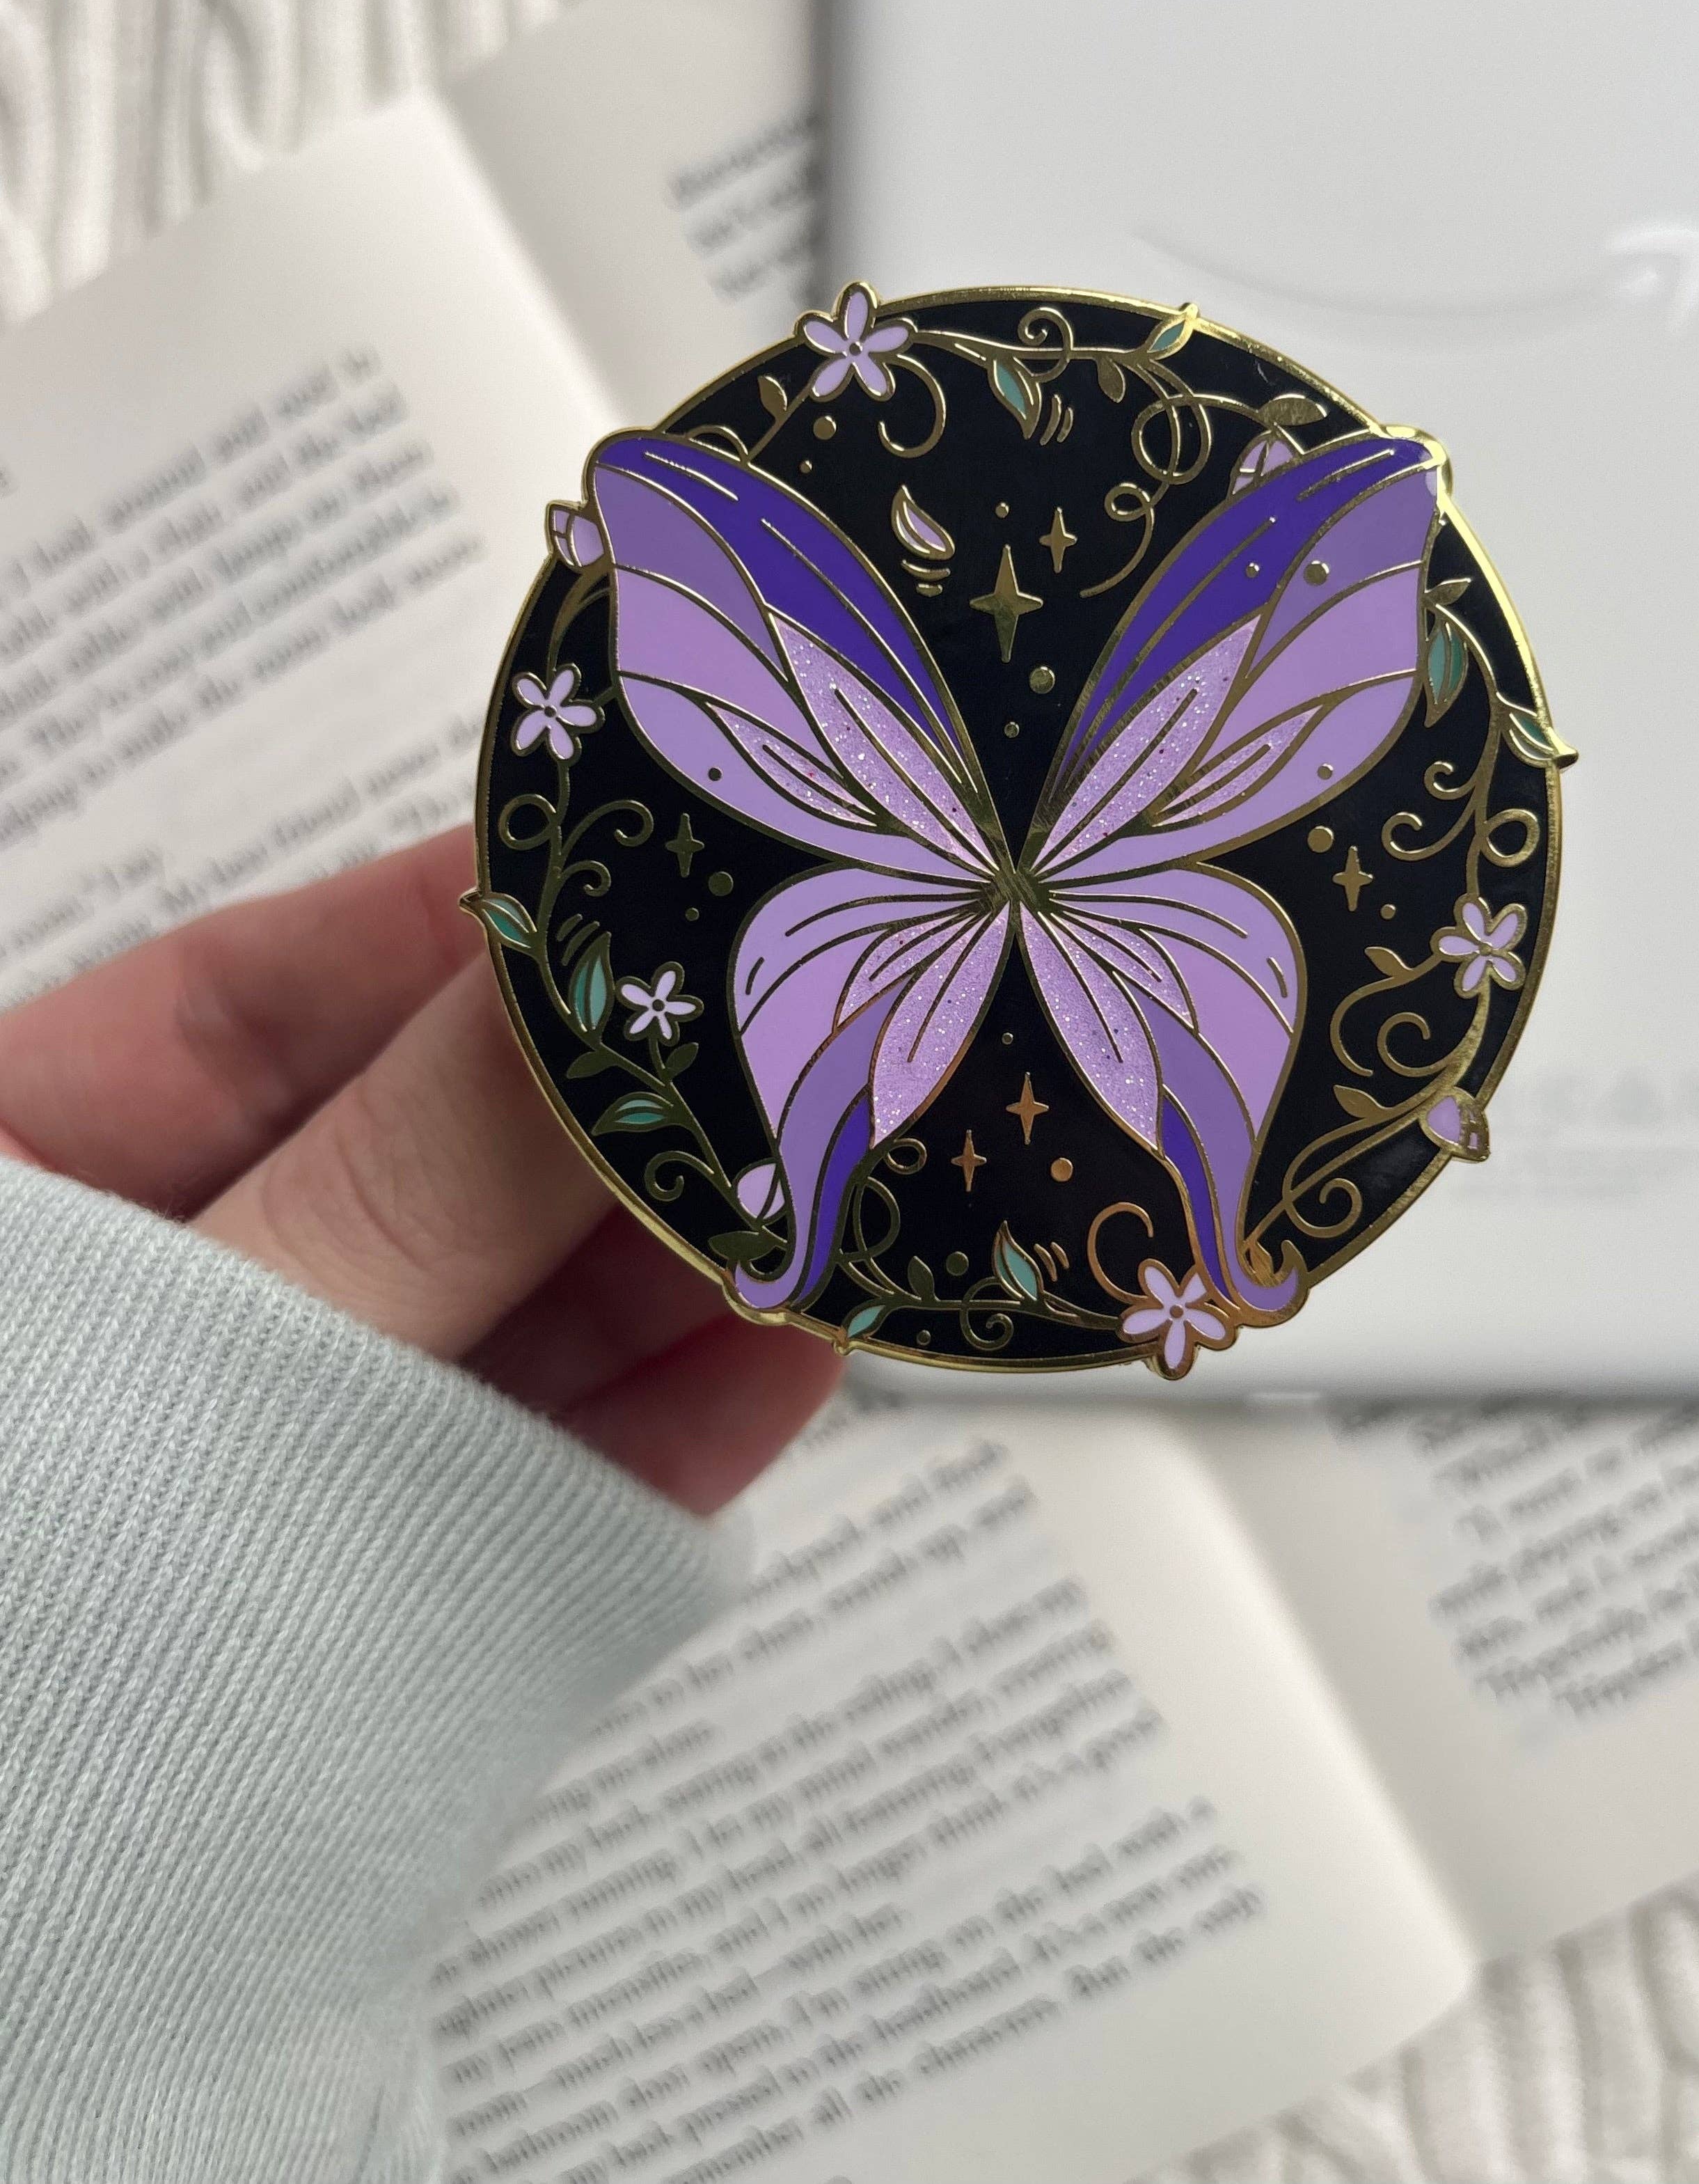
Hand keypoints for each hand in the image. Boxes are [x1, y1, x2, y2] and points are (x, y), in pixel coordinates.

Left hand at [0, 829, 839, 1512]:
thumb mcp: (150, 1387)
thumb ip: (390, 1203)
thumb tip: (589, 979)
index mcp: (14, 1207)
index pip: (241, 1012)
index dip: (453, 921)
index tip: (650, 841)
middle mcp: (140, 1324)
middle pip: (408, 1164)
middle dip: (608, 1101)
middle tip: (806, 1006)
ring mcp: (260, 1477)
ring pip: (493, 1327)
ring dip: (673, 1261)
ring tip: (847, 1166)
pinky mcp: (369, 1626)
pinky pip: (524, 1504)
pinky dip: (660, 1435)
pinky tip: (789, 1347)